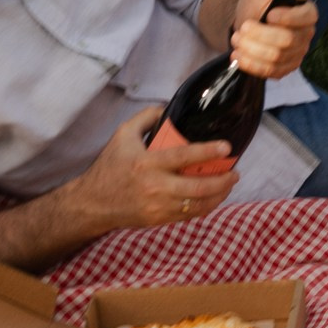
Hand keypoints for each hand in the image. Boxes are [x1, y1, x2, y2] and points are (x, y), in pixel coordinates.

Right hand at [79, 110, 239, 232]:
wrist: (93, 202)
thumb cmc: (110, 166)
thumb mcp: (122, 134)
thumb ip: (146, 117)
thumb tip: (168, 108)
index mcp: (146, 163)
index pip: (183, 156)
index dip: (208, 152)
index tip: (227, 147)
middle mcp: (154, 186)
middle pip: (198, 187)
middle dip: (223, 181)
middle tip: (235, 172)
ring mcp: (158, 206)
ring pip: (198, 205)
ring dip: (219, 196)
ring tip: (228, 184)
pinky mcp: (159, 219)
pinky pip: (190, 215)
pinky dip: (205, 207)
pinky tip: (213, 197)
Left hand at [230, 0, 319, 81]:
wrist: (250, 18)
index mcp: (307, 13)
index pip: (306, 18)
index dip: (288, 18)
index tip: (269, 15)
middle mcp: (306, 35)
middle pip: (287, 41)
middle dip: (260, 35)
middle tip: (242, 28)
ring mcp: (296, 54)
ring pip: (276, 58)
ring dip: (252, 50)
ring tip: (236, 39)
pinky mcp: (284, 68)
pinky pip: (270, 72)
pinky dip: (251, 65)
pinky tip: (238, 55)